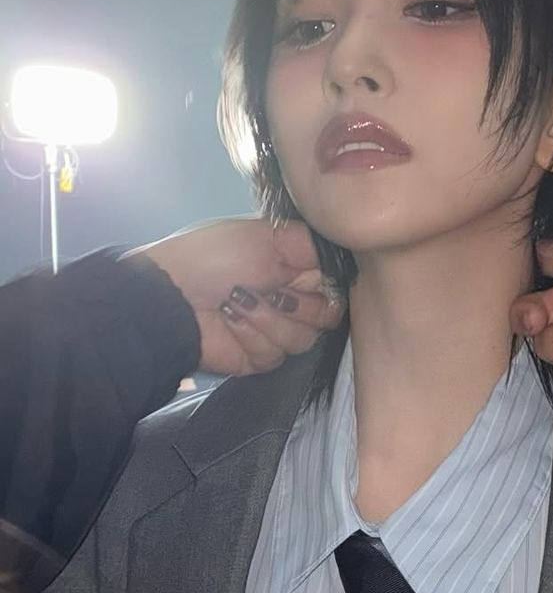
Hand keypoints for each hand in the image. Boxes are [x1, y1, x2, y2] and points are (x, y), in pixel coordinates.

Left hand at [127, 219, 342, 376]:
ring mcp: (276, 330)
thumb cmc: (218, 257)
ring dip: (267, 320)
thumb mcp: (267, 235)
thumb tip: (340, 259)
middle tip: (269, 290)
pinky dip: (250, 336)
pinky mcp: (258, 357)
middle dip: (298, 305)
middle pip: (327, 317)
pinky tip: (229, 321)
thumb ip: (312, 244)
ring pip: (302, 340)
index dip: (325, 285)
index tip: (303, 277)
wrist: (172, 296)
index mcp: (296, 267)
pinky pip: (274, 355)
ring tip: (237, 303)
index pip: (337, 285)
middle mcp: (292, 299)